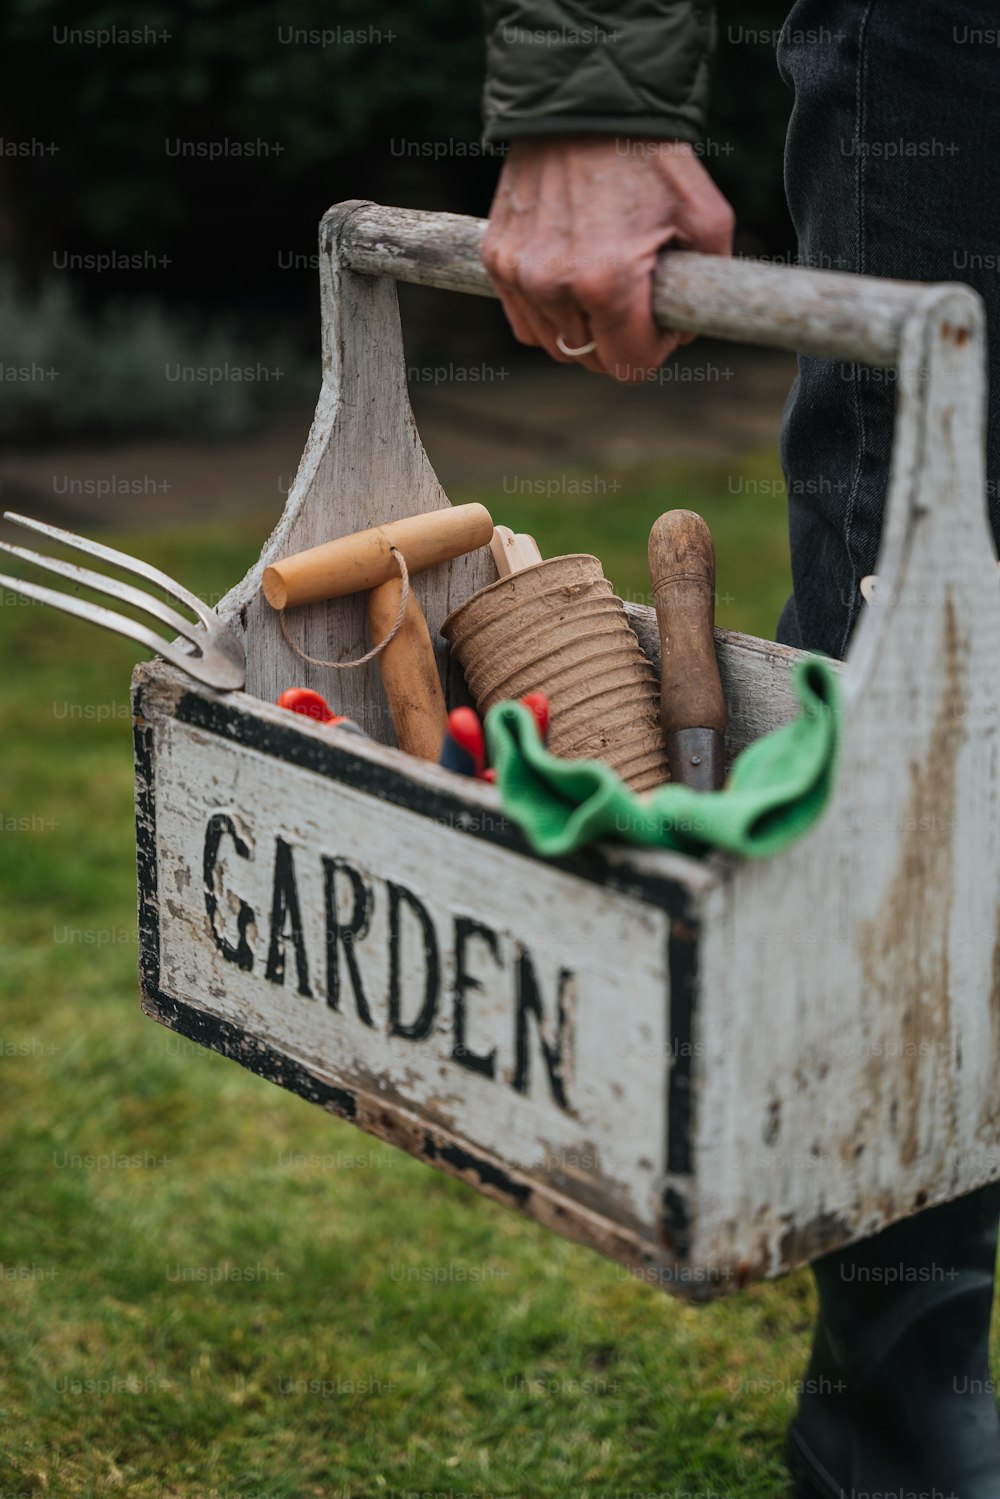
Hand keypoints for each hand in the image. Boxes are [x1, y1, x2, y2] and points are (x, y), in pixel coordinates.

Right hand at [481, 136, 734, 381]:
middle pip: (590, 359)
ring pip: (555, 345)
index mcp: (607, 282)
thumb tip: (681, 330)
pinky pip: (524, 321)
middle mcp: (554, 286)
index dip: (655, 351)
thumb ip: (708, 286)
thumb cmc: (650, 157)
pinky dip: (548, 314)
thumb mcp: (707, 217)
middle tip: (637, 300)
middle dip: (619, 341)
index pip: (630, 364)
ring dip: (583, 329)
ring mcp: (518, 275)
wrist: (583, 103)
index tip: (664, 321)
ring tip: (604, 287)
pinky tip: (571, 281)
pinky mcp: (496, 261)